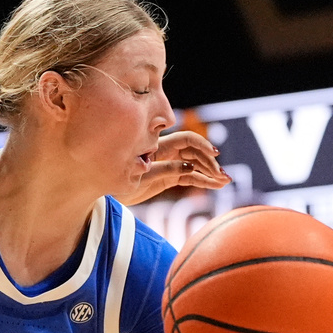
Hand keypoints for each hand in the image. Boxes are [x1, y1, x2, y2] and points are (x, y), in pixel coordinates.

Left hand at [115, 130, 229, 204]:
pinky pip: (190, 177)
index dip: (201, 144)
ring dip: (210, 172)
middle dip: (210, 163)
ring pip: (195, 165)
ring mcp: (169, 165)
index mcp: (158, 147)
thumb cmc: (118, 180)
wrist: (107, 192)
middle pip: (194, 153)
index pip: (185, 140)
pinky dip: (203, 181)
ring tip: (225, 182)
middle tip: (222, 176)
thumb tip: (190, 168)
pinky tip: (215, 185)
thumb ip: (165, 170)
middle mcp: (166, 153)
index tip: (215, 154)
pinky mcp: (169, 177)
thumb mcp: (142, 176)